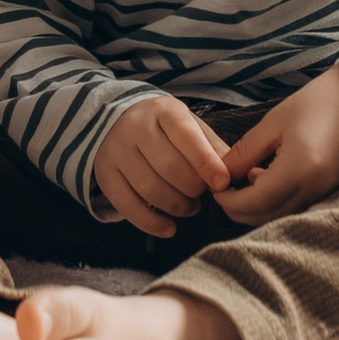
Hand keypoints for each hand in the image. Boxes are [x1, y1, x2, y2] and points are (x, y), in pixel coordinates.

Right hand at [90, 95, 233, 236]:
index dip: (205, 162)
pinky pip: (126, 205)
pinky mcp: (105, 174)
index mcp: (163, 111)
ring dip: (176, 206)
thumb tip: (233, 173)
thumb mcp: (189, 125)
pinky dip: (150, 223)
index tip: (222, 183)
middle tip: (202, 195)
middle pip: (168, 166)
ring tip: (189, 207)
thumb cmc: (163, 127)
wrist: (115, 119)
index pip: (185, 136)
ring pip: (149, 188)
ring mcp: (117, 151)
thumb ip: (211, 147)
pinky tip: (169, 228)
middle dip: (193, 188)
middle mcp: (136, 127)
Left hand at [211, 61, 338, 227]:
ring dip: (258, 205)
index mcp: (299, 170)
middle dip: (239, 208)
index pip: (253, 203)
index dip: (228, 200)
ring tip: (249, 174)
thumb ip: (244, 152)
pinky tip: (269, 176)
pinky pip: (296, 208)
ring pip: (280, 216)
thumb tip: (220, 174)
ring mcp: (327, 195)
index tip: (215, 187)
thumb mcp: (274, 122)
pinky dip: (277, 201)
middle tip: (224, 185)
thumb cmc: (319, 101)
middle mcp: (315, 190)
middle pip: (265, 218)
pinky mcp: (333, 193)